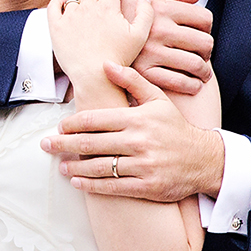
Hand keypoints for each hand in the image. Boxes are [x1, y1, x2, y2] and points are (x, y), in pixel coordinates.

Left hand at [42, 62, 226, 200]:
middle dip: (64, 145)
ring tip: (61, 166)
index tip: (59, 127)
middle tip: (45, 145)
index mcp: (138, 118)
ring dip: (75, 168)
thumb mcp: (158, 99)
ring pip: (100, 167)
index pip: (96, 120)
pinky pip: (113, 187)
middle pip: (92, 143)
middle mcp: (139, 141)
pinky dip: (92, 186)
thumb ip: (131, 81)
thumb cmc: (176, 128)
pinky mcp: (147, 186)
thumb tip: (105, 64)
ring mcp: (143, 165)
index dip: (72, 124)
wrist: (205, 159)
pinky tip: (78, 182)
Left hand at [48, 0, 153, 93]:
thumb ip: (145, 12)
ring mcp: (70, 16)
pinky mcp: (56, 27)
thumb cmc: (117, 58)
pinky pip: (53, 5)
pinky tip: (63, 6)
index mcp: (107, 7)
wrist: (95, 76)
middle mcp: (87, 8)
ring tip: (86, 6)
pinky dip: (58, 2)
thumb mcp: (140, 35)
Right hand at [121, 0, 213, 96]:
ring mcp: (153, 52)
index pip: (204, 18)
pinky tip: (191, 84)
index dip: (207, 27)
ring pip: (196, 64)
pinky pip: (180, 82)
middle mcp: (159, 29)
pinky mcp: (145, 72)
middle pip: (204, 42)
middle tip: (204, 54)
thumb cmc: (113, 13)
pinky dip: (191, 85)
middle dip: (208, 50)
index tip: (202, 33)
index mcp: (160, 8)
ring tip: (201, 72)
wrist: (85, 36)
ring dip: (204, 71)